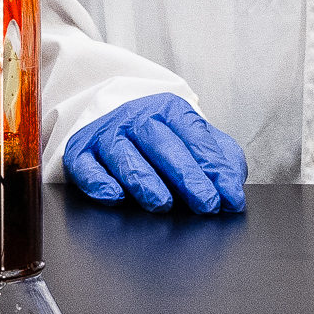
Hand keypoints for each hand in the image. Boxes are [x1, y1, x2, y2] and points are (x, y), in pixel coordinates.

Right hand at [55, 93, 247, 214]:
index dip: (214, 167)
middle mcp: (136, 117)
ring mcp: (106, 134)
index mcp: (169, 110)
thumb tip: (232, 186)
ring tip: (163, 204)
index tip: (230, 197)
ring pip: (123, 154)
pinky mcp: (81, 151)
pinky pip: (86, 166)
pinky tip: (115, 197)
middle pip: (161, 142)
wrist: (112, 118)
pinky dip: (98, 182)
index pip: (194, 135)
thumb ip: (219, 157)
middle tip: (206, 204)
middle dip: (186, 175)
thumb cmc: (161, 138)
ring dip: (144, 180)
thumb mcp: (194, 139)